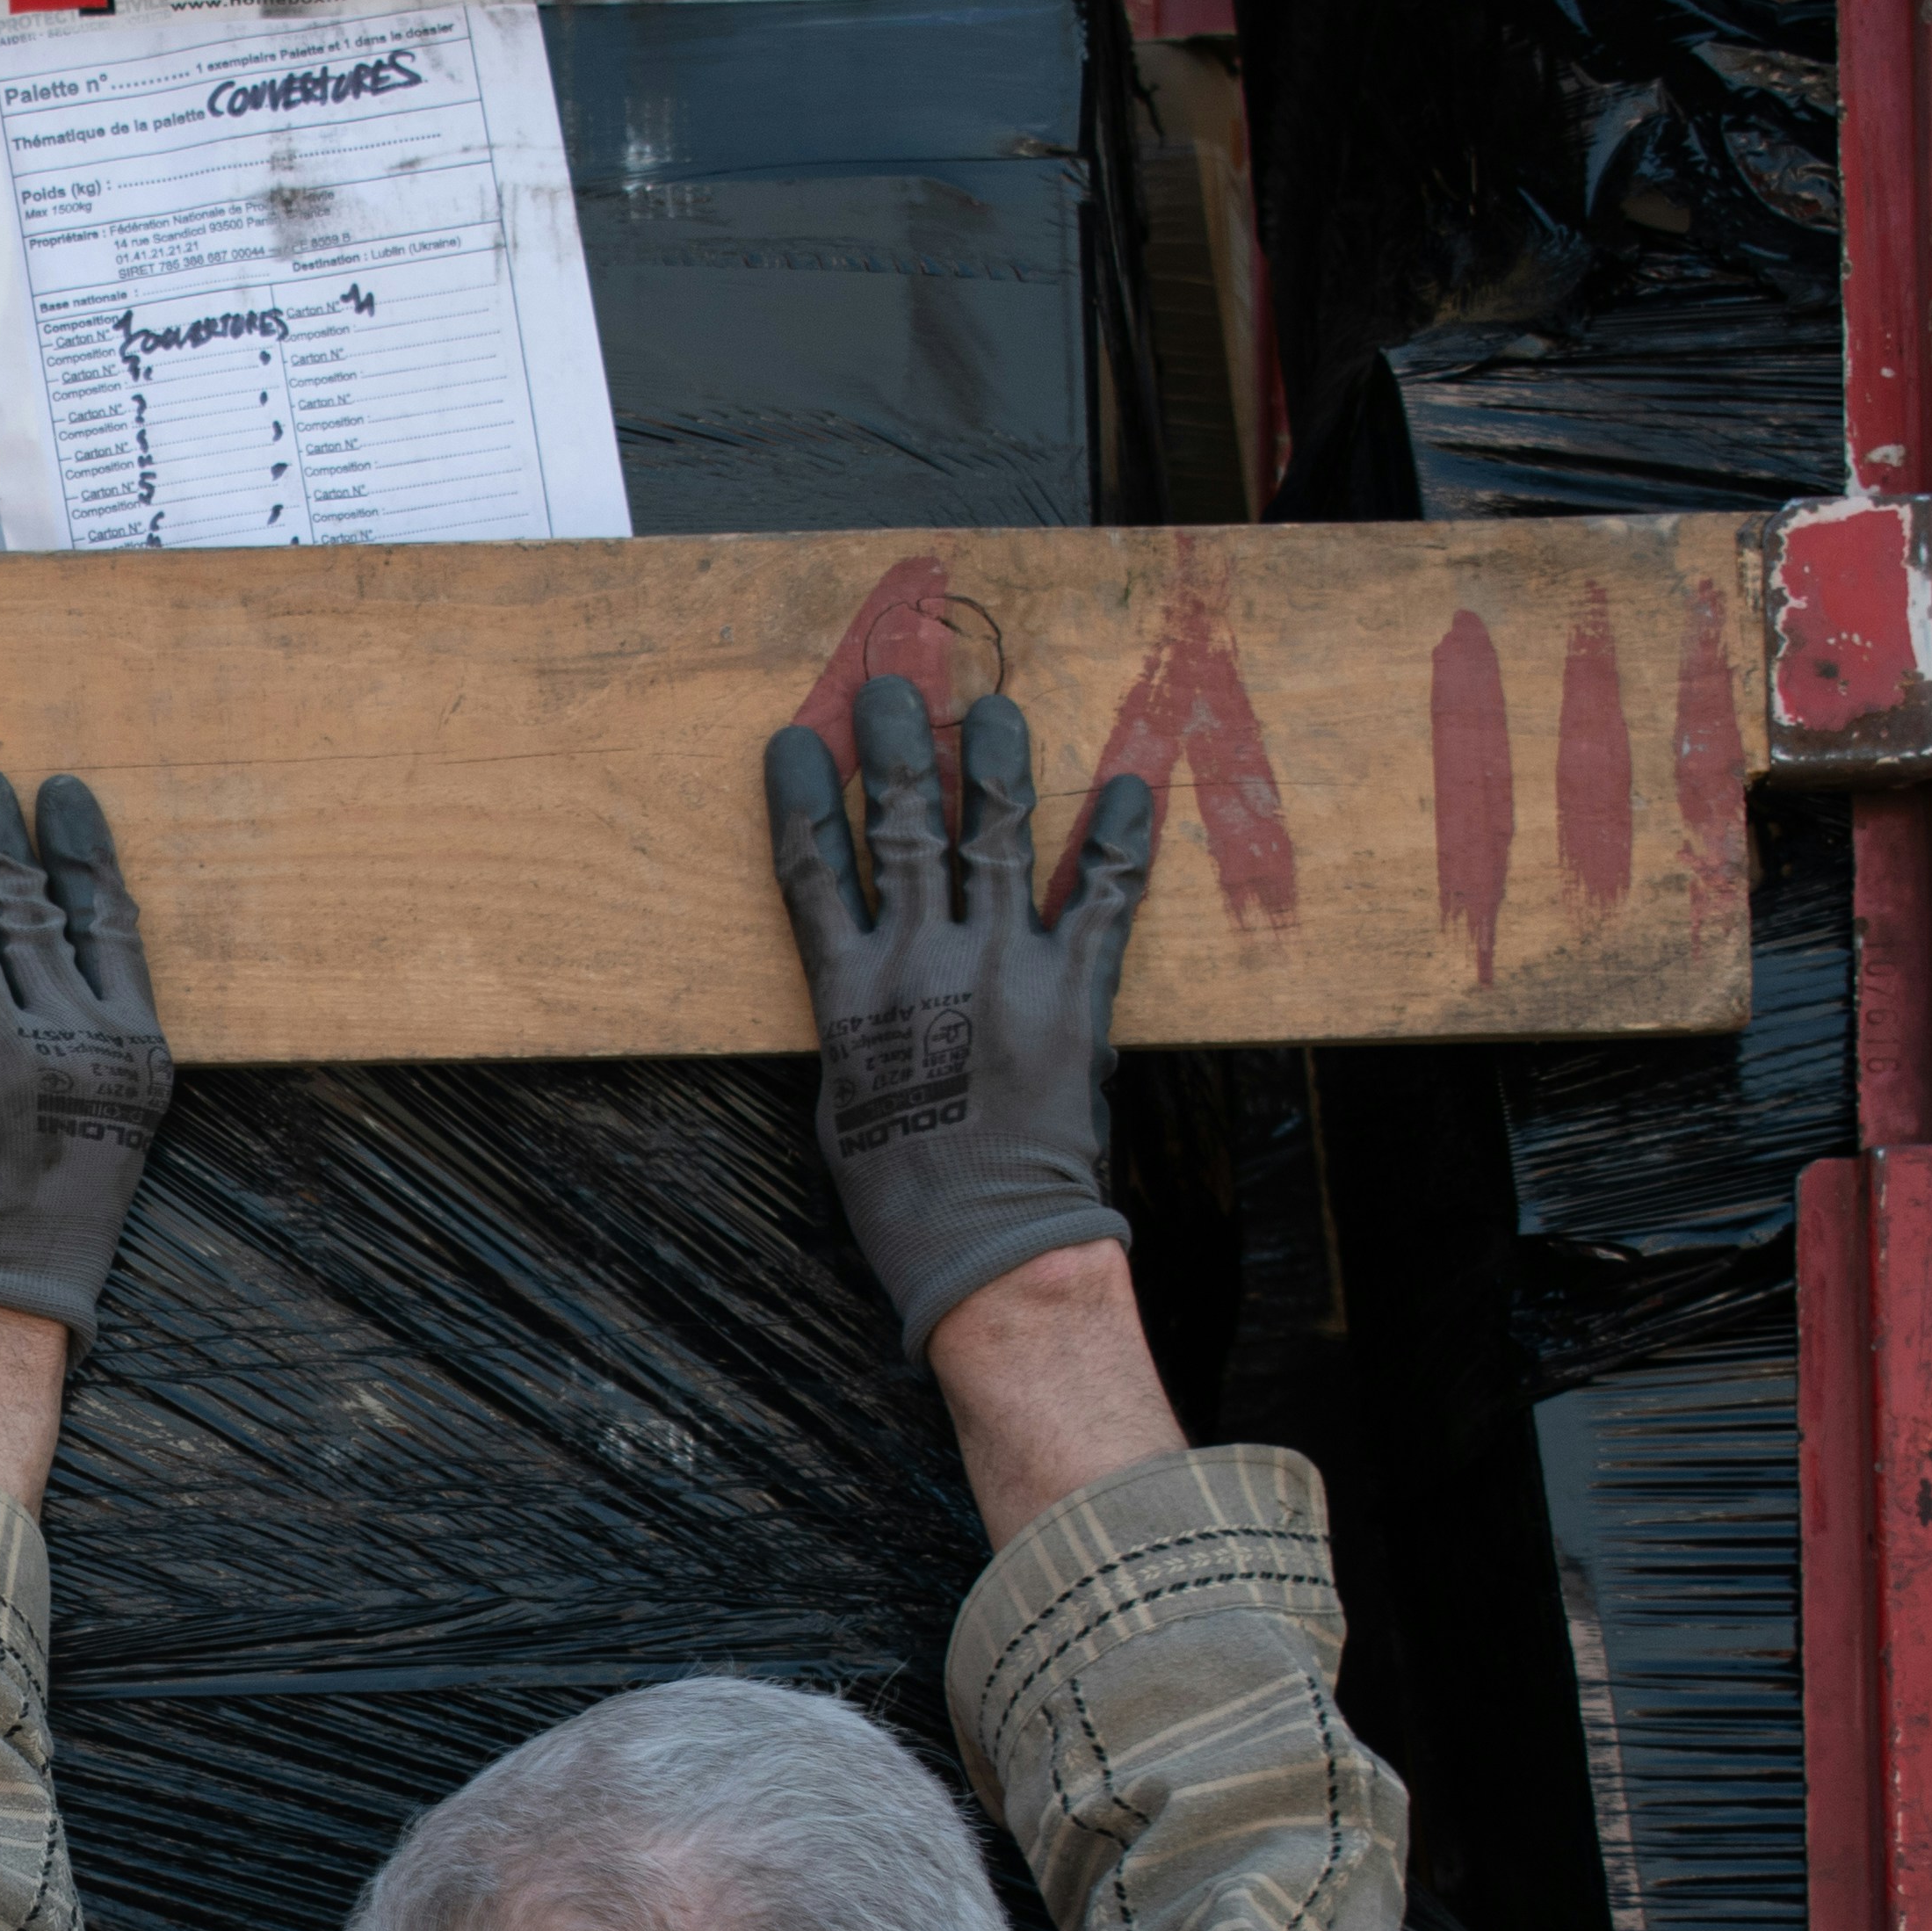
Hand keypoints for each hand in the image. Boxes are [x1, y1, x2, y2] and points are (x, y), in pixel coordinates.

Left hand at [0, 767, 172, 1341]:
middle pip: (29, 908)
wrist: (0, 1293)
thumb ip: (97, 1040)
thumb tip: (60, 959)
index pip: (110, 918)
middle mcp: (68, 1034)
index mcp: (130, 1046)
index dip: (83, 847)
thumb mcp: (117, 1124)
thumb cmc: (56, 1221)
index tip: (60, 793)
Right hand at [764, 677, 1157, 1359]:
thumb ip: (852, 1029)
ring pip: (993, 834)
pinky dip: (1118, 838)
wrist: (987, 1242)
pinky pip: (1102, 895)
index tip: (798, 739)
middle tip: (894, 688)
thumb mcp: (841, 1104)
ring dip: (996, 760)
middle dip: (898, 745)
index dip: (804, 795)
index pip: (814, 867)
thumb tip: (861, 992)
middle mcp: (919, 959)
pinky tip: (1133, 785)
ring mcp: (998, 968)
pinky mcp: (1072, 990)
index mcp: (850, 988)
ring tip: (996, 706)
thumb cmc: (902, 1192)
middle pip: (902, 824)